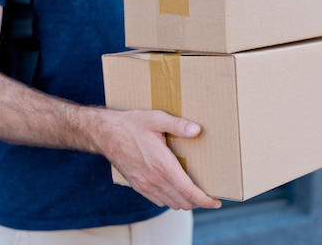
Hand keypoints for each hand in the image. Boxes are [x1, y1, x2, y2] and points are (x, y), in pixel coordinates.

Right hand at [96, 109, 221, 210]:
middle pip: (183, 202)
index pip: (189, 192)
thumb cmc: (131, 124)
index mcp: (162, 165)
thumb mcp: (155, 119)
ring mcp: (145, 185)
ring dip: (185, 201)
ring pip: (171, 203)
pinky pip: (158, 200)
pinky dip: (171, 199)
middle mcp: (154, 179)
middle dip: (198, 201)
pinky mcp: (138, 186)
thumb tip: (197, 130)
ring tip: (194, 191)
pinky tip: (175, 188)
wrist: (104, 134)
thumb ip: (178, 125)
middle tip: (209, 193)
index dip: (205, 200)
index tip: (216, 201)